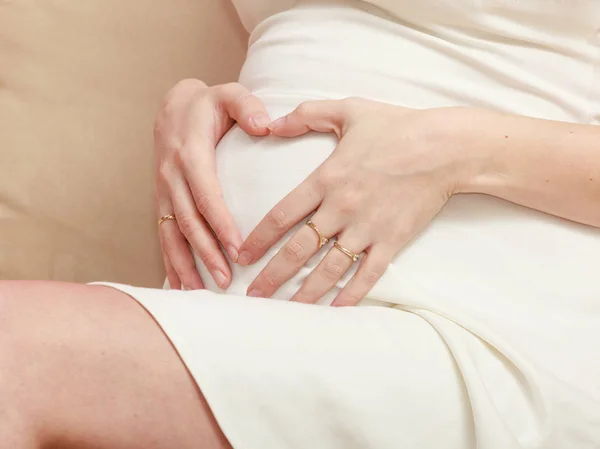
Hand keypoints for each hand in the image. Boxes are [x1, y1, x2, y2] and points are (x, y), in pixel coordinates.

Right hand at [154, 79, 270, 289]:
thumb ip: (247, 105)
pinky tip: (178, 284)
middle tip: (225, 281)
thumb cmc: (208, 104)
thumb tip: (265, 125)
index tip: (237, 249)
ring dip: (183, 264)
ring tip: (198, 292)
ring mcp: (164, 190)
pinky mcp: (162, 199)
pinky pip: (164, 233)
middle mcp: (172, 176)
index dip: (220, 224)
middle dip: (206, 254)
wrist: (173, 106)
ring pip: (171, 233)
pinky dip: (169, 260)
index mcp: (190, 153)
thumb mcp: (228, 94)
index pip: (206, 195)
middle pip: (188, 221)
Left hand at [238, 98, 478, 305]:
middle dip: (273, 274)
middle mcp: (341, 209)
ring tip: (285, 311)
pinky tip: (335, 310)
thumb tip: (269, 123)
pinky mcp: (392, 241)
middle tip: (253, 295)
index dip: (258, 239)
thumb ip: (306, 114)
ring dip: (306, 292)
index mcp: (326, 179)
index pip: (282, 216)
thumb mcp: (347, 109)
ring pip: (329, 268)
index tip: (242, 256)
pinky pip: (367, 275)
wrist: (445, 147)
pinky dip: (351, 295)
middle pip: (299, 249)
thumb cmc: (396, 126)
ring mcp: (367, 228)